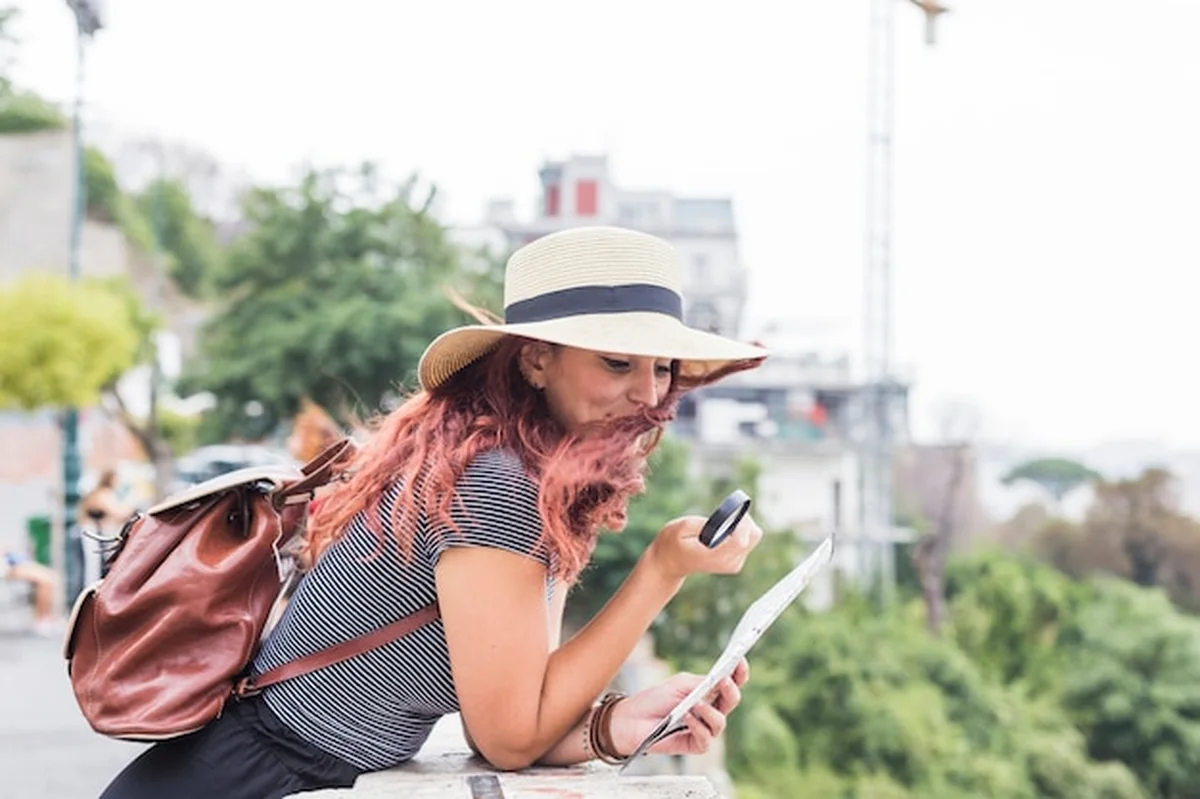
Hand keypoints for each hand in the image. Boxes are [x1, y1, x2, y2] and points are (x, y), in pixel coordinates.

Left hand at [605, 659, 749, 757]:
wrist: (633, 719)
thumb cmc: (656, 699)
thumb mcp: (681, 684)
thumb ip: (702, 683)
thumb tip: (723, 679)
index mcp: (708, 692)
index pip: (730, 683)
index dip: (739, 673)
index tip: (740, 660)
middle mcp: (710, 710)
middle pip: (731, 701)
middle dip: (730, 690)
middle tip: (724, 681)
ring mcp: (704, 728)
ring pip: (720, 722)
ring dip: (709, 711)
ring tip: (695, 704)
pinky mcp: (696, 744)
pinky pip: (706, 738)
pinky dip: (696, 726)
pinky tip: (686, 718)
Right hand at [645, 512, 762, 581]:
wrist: (669, 563)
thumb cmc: (672, 542)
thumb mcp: (681, 527)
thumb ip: (704, 524)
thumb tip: (725, 520)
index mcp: (714, 555)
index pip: (741, 540)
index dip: (742, 521)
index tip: (732, 510)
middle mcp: (728, 562)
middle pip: (753, 536)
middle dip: (745, 519)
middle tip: (728, 512)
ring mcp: (734, 564)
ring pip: (754, 537)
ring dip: (742, 524)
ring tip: (723, 521)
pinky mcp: (736, 562)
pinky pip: (749, 540)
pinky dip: (740, 530)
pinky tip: (724, 529)